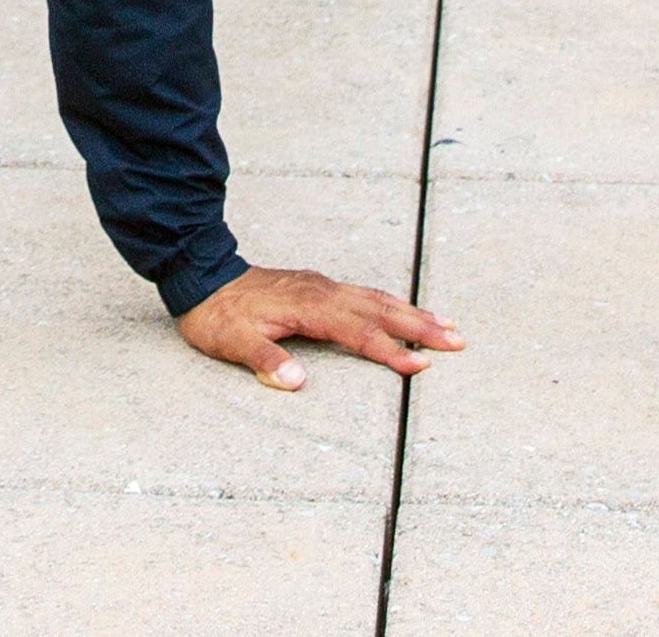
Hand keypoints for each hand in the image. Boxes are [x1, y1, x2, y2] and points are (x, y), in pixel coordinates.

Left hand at [176, 264, 462, 389]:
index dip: (389, 351)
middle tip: (457, 340)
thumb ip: (265, 360)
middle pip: (380, 310)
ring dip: (412, 313)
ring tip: (446, 325)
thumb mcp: (232, 343)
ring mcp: (322, 286)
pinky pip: (365, 294)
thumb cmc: (217, 315)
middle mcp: (322, 291)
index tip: (419, 366)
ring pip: (377, 298)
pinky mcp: (319, 287)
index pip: (358, 332)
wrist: (201, 275)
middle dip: (420, 326)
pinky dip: (391, 303)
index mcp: (307, 306)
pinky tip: (403, 310)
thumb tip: (297, 382)